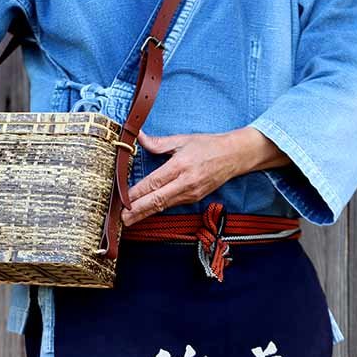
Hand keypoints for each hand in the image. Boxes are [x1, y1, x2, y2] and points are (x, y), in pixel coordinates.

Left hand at [121, 128, 243, 225]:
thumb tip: (138, 137)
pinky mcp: (194, 198)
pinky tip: (145, 212)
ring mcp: (191, 194)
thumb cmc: (208, 146)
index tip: (123, 199)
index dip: (137, 193)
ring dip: (145, 213)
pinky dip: (157, 209)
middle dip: (138, 211)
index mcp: (180, 166)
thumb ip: (158, 142)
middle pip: (157, 200)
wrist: (234, 156)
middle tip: (121, 219)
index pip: (154, 183)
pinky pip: (171, 204)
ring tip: (128, 220)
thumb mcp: (182, 139)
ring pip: (163, 206)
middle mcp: (185, 183)